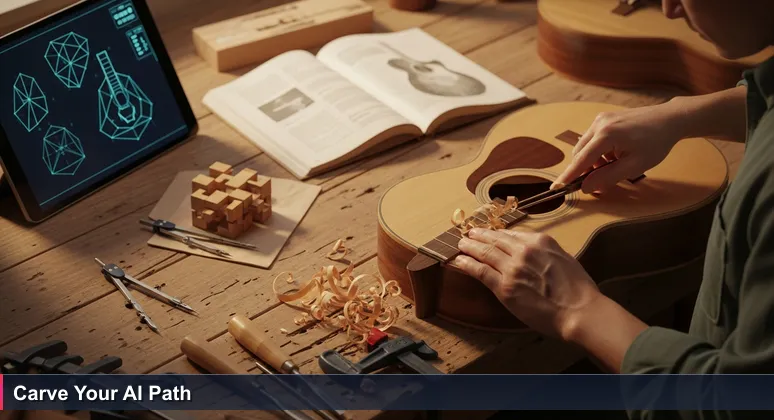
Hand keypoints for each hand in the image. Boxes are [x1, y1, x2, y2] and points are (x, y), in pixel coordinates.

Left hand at [454, 228, 601, 339]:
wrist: (579, 311)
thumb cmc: (577, 290)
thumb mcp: (563, 258)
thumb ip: (544, 252)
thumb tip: (533, 252)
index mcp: (540, 241)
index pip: (511, 234)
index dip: (497, 233)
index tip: (489, 233)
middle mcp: (523, 250)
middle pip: (495, 240)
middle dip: (479, 235)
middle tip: (469, 233)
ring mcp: (512, 268)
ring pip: (485, 253)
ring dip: (470, 247)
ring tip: (461, 244)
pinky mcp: (504, 286)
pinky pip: (480, 271)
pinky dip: (467, 264)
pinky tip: (460, 261)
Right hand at [551, 101, 685, 193]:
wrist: (669, 119)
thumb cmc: (656, 142)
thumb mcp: (635, 166)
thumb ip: (608, 177)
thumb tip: (586, 188)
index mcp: (606, 135)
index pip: (581, 160)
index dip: (568, 176)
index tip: (556, 188)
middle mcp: (599, 124)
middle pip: (580, 154)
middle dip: (586, 170)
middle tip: (601, 181)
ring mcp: (600, 119)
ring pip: (585, 147)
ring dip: (594, 161)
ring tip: (616, 164)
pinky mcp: (604, 118)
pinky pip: (592, 140)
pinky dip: (599, 152)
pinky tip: (615, 154)